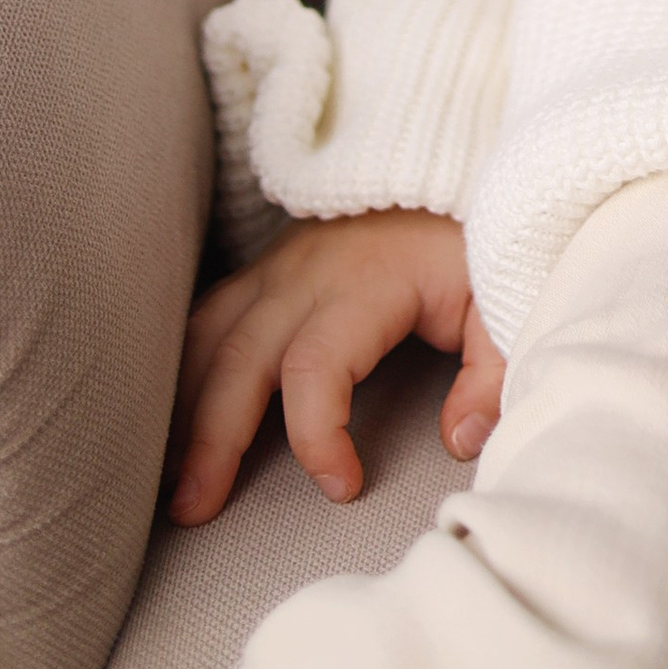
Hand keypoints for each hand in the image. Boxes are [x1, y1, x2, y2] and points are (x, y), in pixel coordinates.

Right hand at [168, 207, 502, 523]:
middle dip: (211, 439)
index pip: (314, 368)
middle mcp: (306, 270)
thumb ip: (490, 372)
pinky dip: (181, 368)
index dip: (317, 438)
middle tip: (193, 512)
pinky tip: (170, 416)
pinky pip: (207, 316)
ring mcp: (278, 263)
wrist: (453, 156)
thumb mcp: (501, 298)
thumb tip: (459, 442)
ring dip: (182, 408)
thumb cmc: (474, 238)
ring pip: (207, 336)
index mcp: (364, 280)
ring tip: (167, 480)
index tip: (344, 488)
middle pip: (240, 359)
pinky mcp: (267, 266)